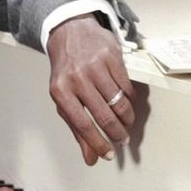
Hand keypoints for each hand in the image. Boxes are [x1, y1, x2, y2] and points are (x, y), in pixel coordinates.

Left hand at [46, 13, 134, 165]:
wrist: (69, 32)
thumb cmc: (66, 71)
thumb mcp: (63, 97)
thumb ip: (76, 128)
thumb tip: (90, 157)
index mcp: (60, 91)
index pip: (82, 124)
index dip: (97, 143)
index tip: (109, 155)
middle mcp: (77, 78)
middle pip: (103, 115)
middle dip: (116, 133)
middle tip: (123, 140)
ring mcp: (95, 66)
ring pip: (119, 102)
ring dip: (126, 118)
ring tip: (127, 123)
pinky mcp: (112, 56)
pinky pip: (126, 86)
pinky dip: (129, 99)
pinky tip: (126, 102)